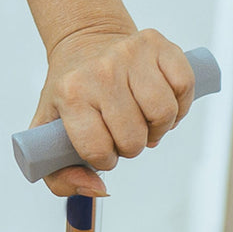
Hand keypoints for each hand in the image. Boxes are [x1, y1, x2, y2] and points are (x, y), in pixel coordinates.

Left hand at [30, 28, 195, 196]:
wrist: (84, 42)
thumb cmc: (69, 93)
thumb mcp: (48, 134)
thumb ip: (60, 177)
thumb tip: (98, 188)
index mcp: (70, 93)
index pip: (97, 149)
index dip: (104, 159)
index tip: (101, 148)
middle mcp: (100, 72)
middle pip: (134, 137)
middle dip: (131, 146)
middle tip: (123, 133)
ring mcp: (129, 54)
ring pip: (163, 113)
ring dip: (158, 127)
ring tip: (142, 120)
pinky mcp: (157, 44)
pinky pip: (184, 86)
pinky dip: (179, 103)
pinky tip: (161, 102)